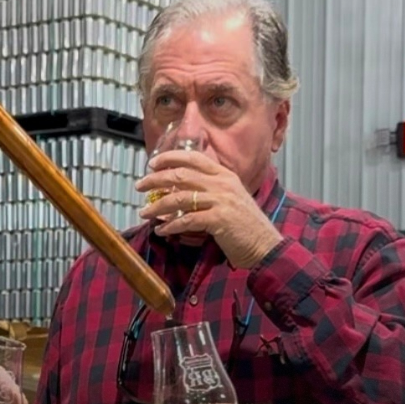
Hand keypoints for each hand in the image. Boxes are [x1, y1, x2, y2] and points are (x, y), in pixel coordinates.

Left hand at [135, 148, 281, 268]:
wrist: (265, 245)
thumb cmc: (245, 226)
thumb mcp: (229, 200)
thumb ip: (210, 192)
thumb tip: (181, 192)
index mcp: (225, 176)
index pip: (194, 158)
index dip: (170, 158)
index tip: (152, 163)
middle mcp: (222, 184)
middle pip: (181, 175)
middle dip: (156, 179)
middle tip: (140, 186)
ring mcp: (221, 201)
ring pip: (180, 198)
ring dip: (157, 205)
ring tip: (144, 212)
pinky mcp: (218, 220)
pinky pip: (187, 220)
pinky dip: (170, 226)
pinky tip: (161, 231)